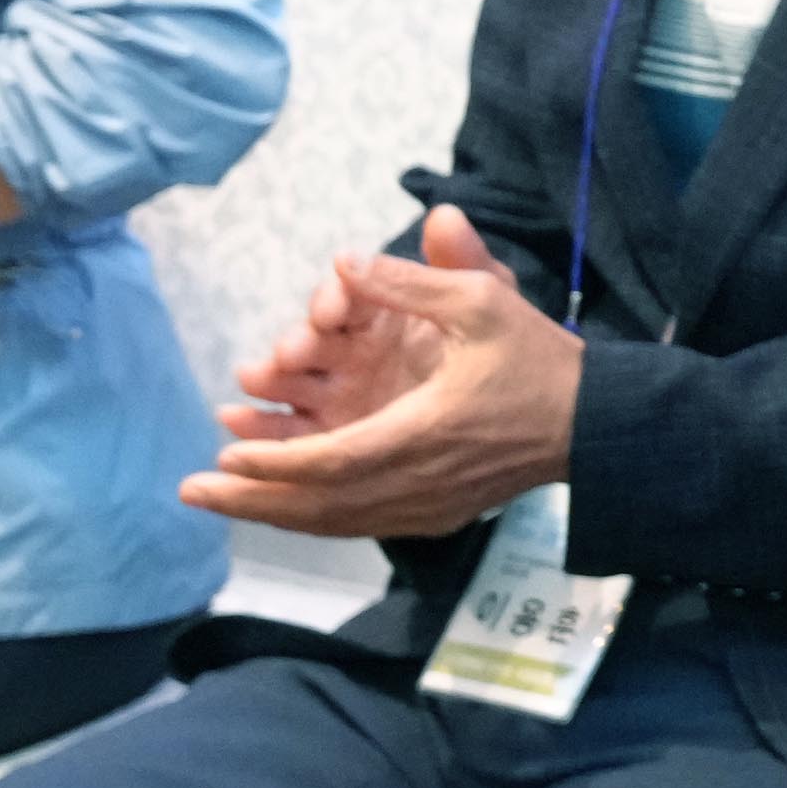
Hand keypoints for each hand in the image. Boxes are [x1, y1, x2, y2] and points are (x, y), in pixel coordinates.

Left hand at [184, 209, 581, 536]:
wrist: (596, 425)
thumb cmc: (539, 362)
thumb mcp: (483, 303)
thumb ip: (410, 283)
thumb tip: (342, 262)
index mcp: (425, 434)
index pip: (332, 460)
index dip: (275, 458)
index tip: (225, 449)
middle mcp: (418, 484)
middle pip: (319, 505)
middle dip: (250, 498)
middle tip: (190, 490)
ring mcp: (428, 508)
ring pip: (335, 522)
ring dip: (273, 512)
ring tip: (220, 500)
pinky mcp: (436, 516)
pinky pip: (359, 525)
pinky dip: (313, 518)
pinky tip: (282, 507)